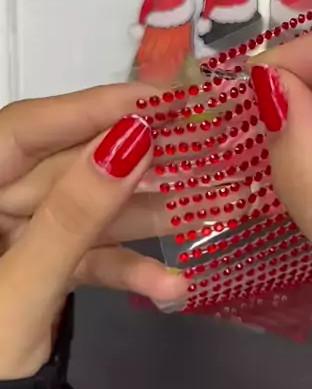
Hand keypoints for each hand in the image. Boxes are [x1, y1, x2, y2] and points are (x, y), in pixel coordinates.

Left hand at [0, 86, 189, 377]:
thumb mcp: (22, 287)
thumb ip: (74, 214)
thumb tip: (132, 139)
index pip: (28, 128)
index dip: (95, 107)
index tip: (160, 99)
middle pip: (69, 167)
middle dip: (139, 164)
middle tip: (205, 147)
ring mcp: (15, 239)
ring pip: (86, 213)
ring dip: (145, 218)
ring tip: (214, 208)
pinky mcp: (37, 272)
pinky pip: (83, 259)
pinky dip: (123, 271)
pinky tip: (171, 289)